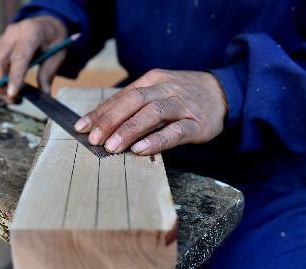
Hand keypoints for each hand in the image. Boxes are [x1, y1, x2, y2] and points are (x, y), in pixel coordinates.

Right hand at [0, 15, 67, 99]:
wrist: (47, 25)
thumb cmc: (53, 39)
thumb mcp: (58, 55)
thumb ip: (48, 75)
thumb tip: (42, 95)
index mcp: (31, 32)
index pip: (18, 57)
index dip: (13, 78)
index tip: (12, 95)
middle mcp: (13, 33)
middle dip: (1, 85)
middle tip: (13, 99)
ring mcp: (3, 38)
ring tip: (10, 95)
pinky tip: (5, 85)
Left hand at [74, 69, 226, 154]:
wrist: (224, 92)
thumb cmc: (181, 97)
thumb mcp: (156, 93)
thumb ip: (131, 106)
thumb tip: (98, 124)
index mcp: (152, 81)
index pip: (121, 96)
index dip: (100, 113)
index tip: (81, 127)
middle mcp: (165, 89)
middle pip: (134, 101)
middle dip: (111, 120)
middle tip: (94, 138)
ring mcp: (182, 105)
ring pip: (153, 113)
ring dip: (130, 130)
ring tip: (112, 146)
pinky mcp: (197, 124)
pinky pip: (175, 131)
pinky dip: (157, 140)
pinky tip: (141, 150)